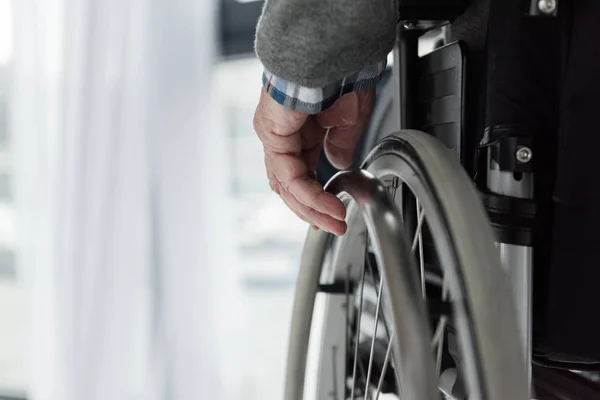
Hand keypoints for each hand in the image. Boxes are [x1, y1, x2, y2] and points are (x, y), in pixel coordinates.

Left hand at [253, 88, 374, 234]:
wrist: (332, 51)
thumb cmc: (340, 74)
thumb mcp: (348, 120)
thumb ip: (341, 145)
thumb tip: (339, 165)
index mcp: (301, 131)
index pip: (302, 174)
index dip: (319, 196)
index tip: (337, 213)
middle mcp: (284, 136)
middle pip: (291, 185)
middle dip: (313, 209)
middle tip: (334, 225)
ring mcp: (275, 136)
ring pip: (286, 186)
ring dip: (311, 208)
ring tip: (333, 222)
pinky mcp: (273, 135)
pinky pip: (289, 176)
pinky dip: (309, 195)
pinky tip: (328, 205)